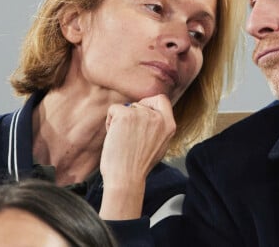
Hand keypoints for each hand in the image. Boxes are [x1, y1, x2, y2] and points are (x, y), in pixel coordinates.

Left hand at [99, 94, 175, 219]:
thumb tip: (149, 114)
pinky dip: (110, 121)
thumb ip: (158, 128)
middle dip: (131, 116)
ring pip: (126, 107)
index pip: (161, 99)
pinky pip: (113, 109)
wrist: (126, 178)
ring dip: (120, 121)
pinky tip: (114, 137)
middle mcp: (158, 117)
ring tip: (122, 139)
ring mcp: (142, 115)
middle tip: (129, 136)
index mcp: (169, 125)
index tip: (141, 113)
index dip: (149, 103)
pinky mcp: (125, 115)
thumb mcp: (160, 145)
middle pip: (140, 104)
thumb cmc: (139, 166)